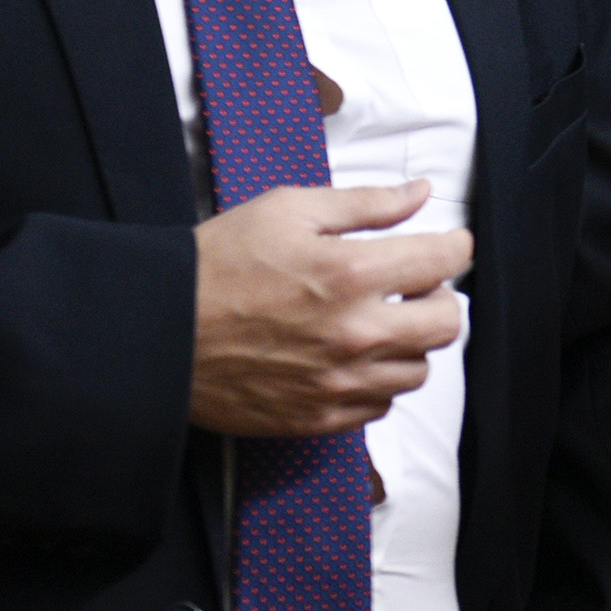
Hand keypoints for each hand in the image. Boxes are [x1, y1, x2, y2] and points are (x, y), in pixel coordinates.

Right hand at [190, 182, 471, 436]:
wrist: (155, 331)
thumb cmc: (215, 266)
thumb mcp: (288, 211)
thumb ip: (366, 204)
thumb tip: (419, 193)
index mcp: (350, 275)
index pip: (445, 262)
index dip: (454, 246)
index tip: (447, 244)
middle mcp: (355, 335)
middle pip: (447, 324)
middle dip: (439, 298)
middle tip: (414, 286)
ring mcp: (339, 382)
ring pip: (419, 369)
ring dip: (409, 343)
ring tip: (377, 321)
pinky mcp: (319, 417)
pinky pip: (381, 405)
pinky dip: (378, 381)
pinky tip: (352, 357)